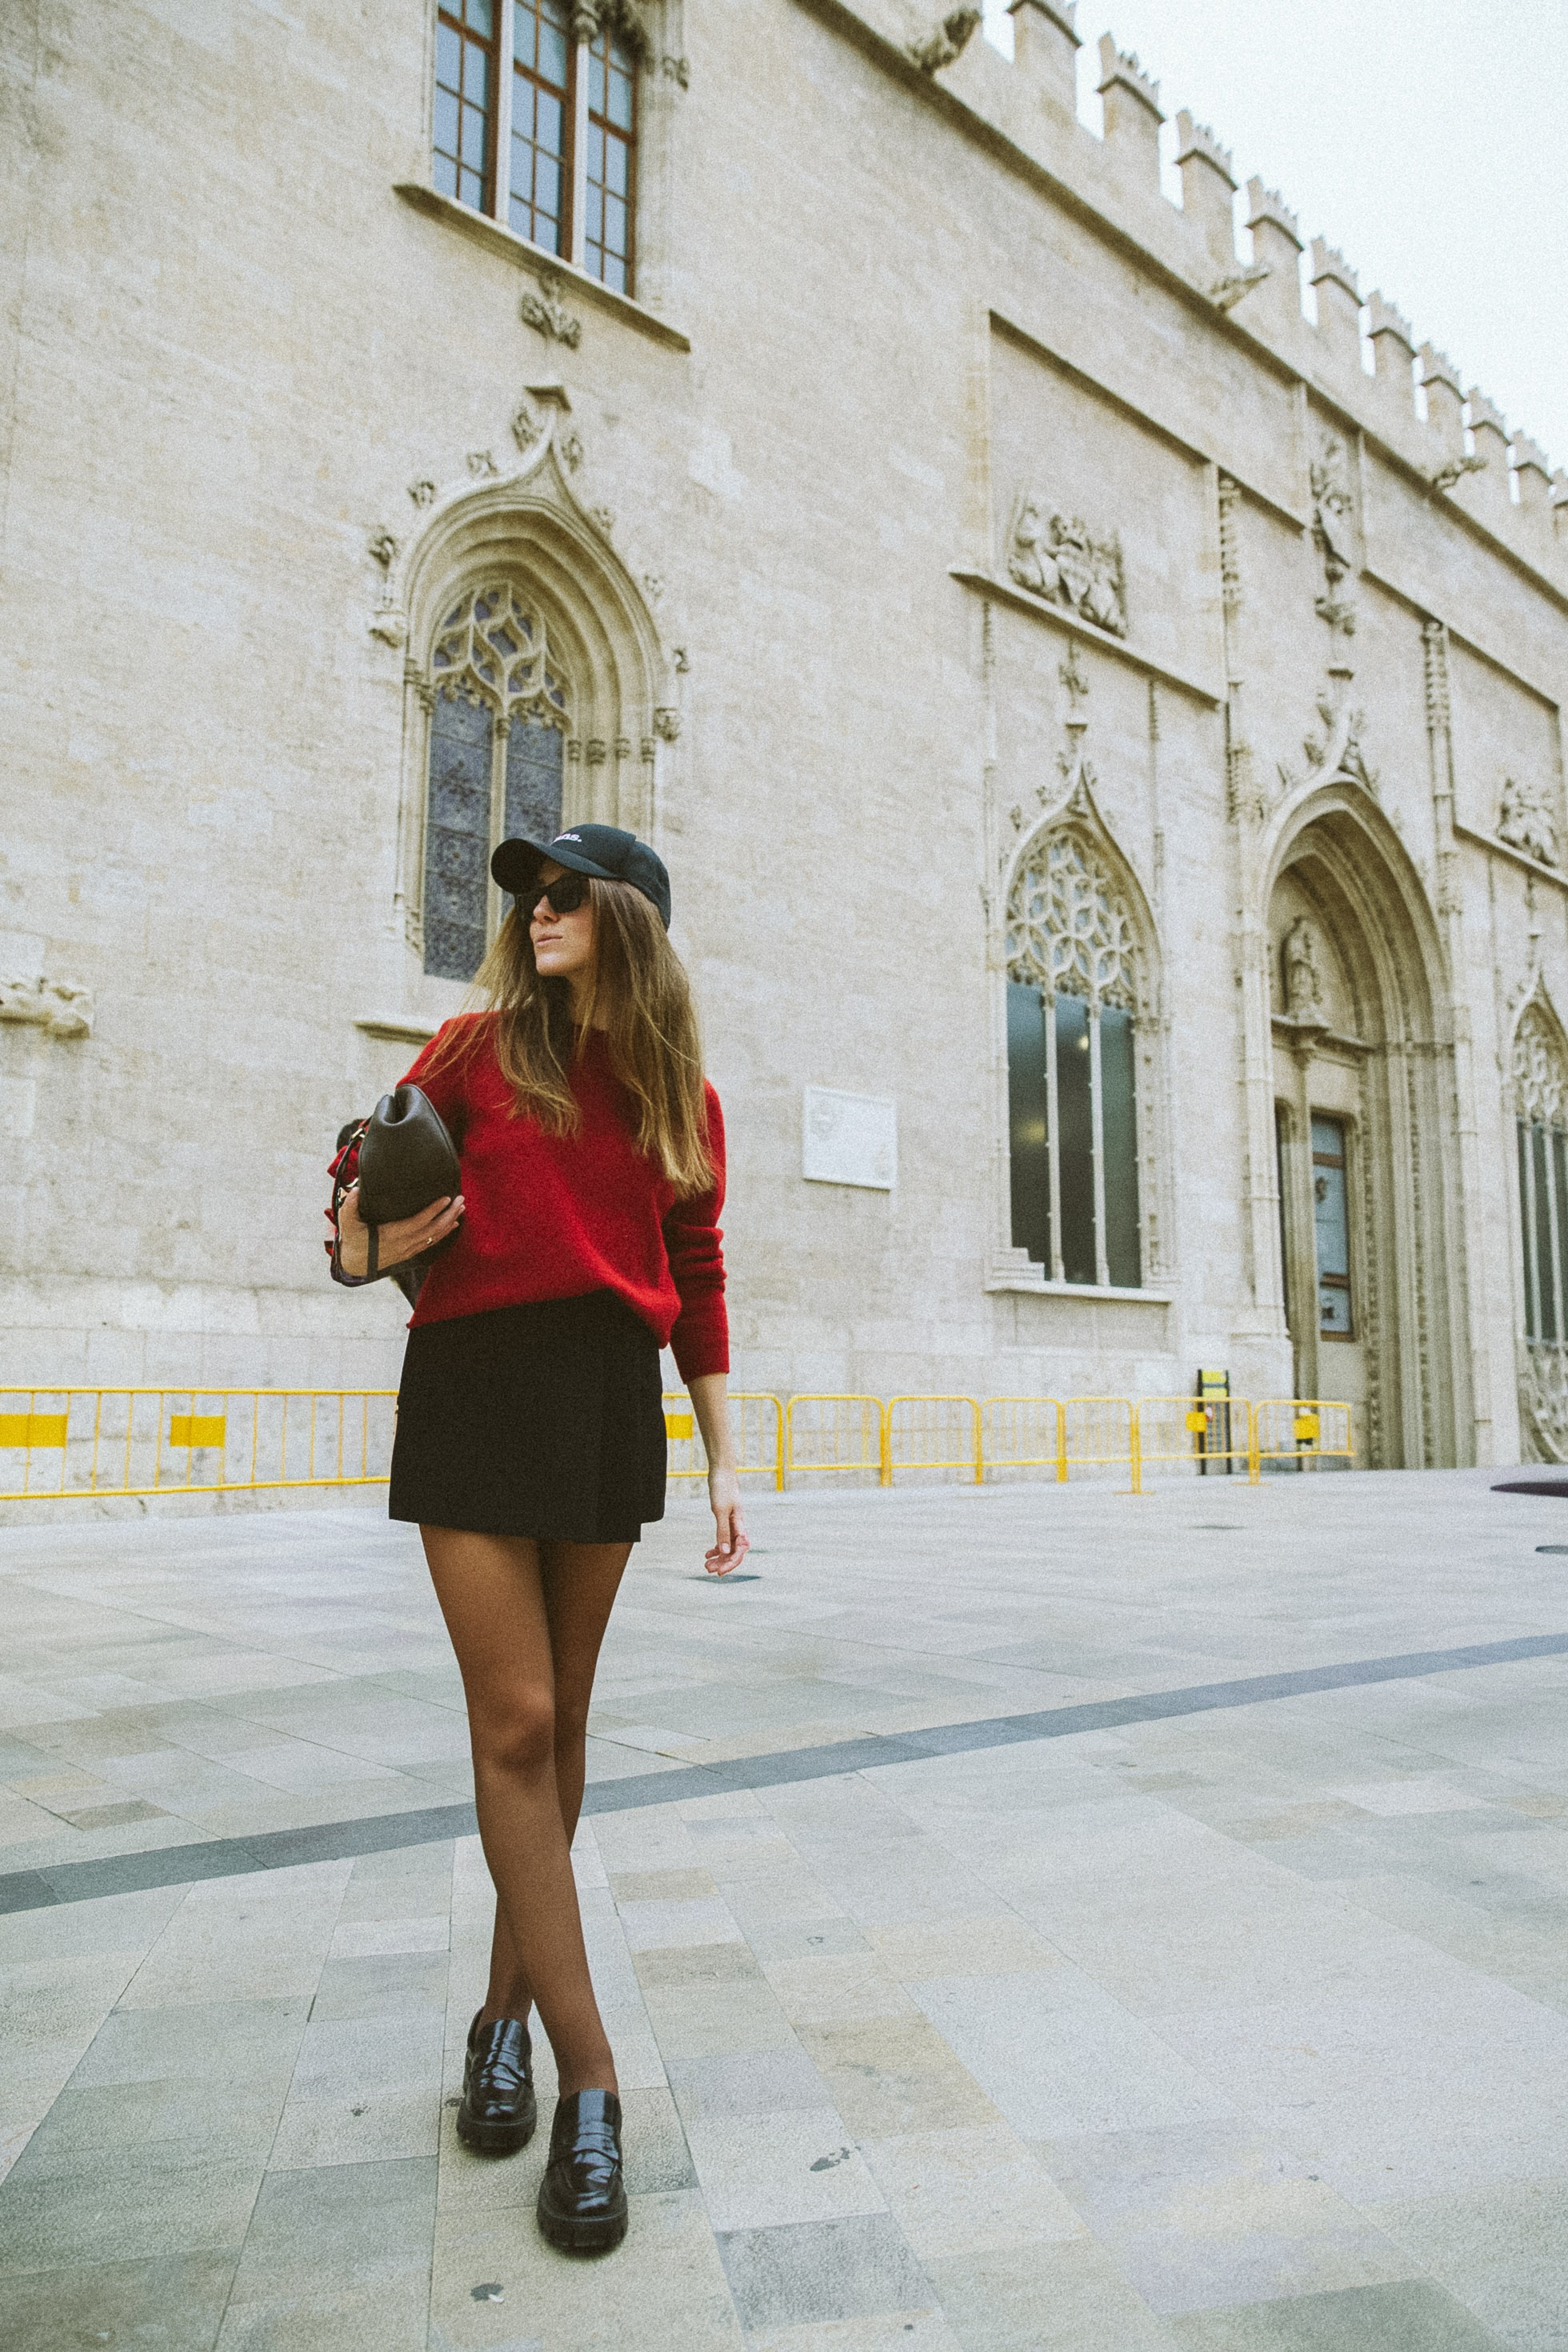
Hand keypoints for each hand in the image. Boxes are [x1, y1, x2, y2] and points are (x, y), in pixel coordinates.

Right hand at [336, 1183, 463, 1276]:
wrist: (355, 1264)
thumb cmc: (353, 1240)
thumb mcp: (347, 1223)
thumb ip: (349, 1206)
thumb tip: (354, 1190)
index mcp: (391, 1235)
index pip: (418, 1222)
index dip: (433, 1211)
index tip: (446, 1198)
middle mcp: (404, 1244)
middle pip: (433, 1229)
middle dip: (449, 1214)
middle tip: (461, 1200)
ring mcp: (409, 1249)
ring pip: (435, 1236)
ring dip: (450, 1222)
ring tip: (462, 1208)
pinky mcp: (411, 1252)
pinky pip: (432, 1242)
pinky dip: (444, 1233)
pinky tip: (453, 1224)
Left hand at [705, 1467, 748, 1576]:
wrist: (721, 1471)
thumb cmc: (722, 1488)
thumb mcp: (720, 1510)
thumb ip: (723, 1531)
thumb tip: (725, 1551)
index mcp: (740, 1525)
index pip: (740, 1550)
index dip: (731, 1562)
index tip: (719, 1571)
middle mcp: (738, 1526)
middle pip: (735, 1551)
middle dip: (723, 1562)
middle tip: (709, 1570)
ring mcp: (732, 1523)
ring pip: (729, 1546)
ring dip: (719, 1557)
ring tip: (707, 1564)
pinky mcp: (725, 1518)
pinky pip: (724, 1538)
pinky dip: (717, 1547)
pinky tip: (708, 1553)